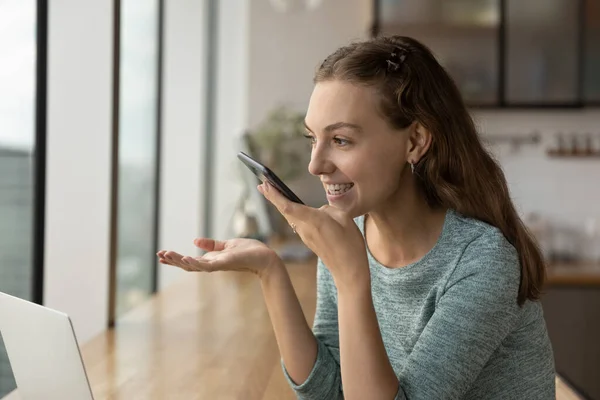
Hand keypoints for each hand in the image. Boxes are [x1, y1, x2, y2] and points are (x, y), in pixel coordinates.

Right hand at [157, 237, 281, 278]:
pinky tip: (185, 259)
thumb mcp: (227, 245)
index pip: (190, 261)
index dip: (176, 258)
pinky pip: (207, 266)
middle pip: (188, 265)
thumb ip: (212, 245)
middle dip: (173, 261)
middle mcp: (213, 264)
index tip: (163, 254)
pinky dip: (195, 263)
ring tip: (166, 256)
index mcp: (212, 260)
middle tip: (159, 255)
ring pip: (194, 266)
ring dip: (180, 261)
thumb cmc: (250, 251)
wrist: (265, 258)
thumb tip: (195, 241)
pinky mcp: (224, 264)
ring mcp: (218, 265)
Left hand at [259, 182, 368, 286]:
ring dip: (279, 204)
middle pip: (284, 211)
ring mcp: (305, 236)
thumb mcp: (344, 218)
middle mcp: (305, 228)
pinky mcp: (308, 240)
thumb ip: (328, 210)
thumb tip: (318, 211)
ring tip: (271, 191)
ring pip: (289, 217)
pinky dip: (289, 212)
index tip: (265, 184)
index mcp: (314, 220)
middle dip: (272, 197)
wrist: (348, 269)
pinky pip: (296, 223)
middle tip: (261, 184)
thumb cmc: (350, 243)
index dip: (275, 195)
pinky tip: (289, 207)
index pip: (288, 206)